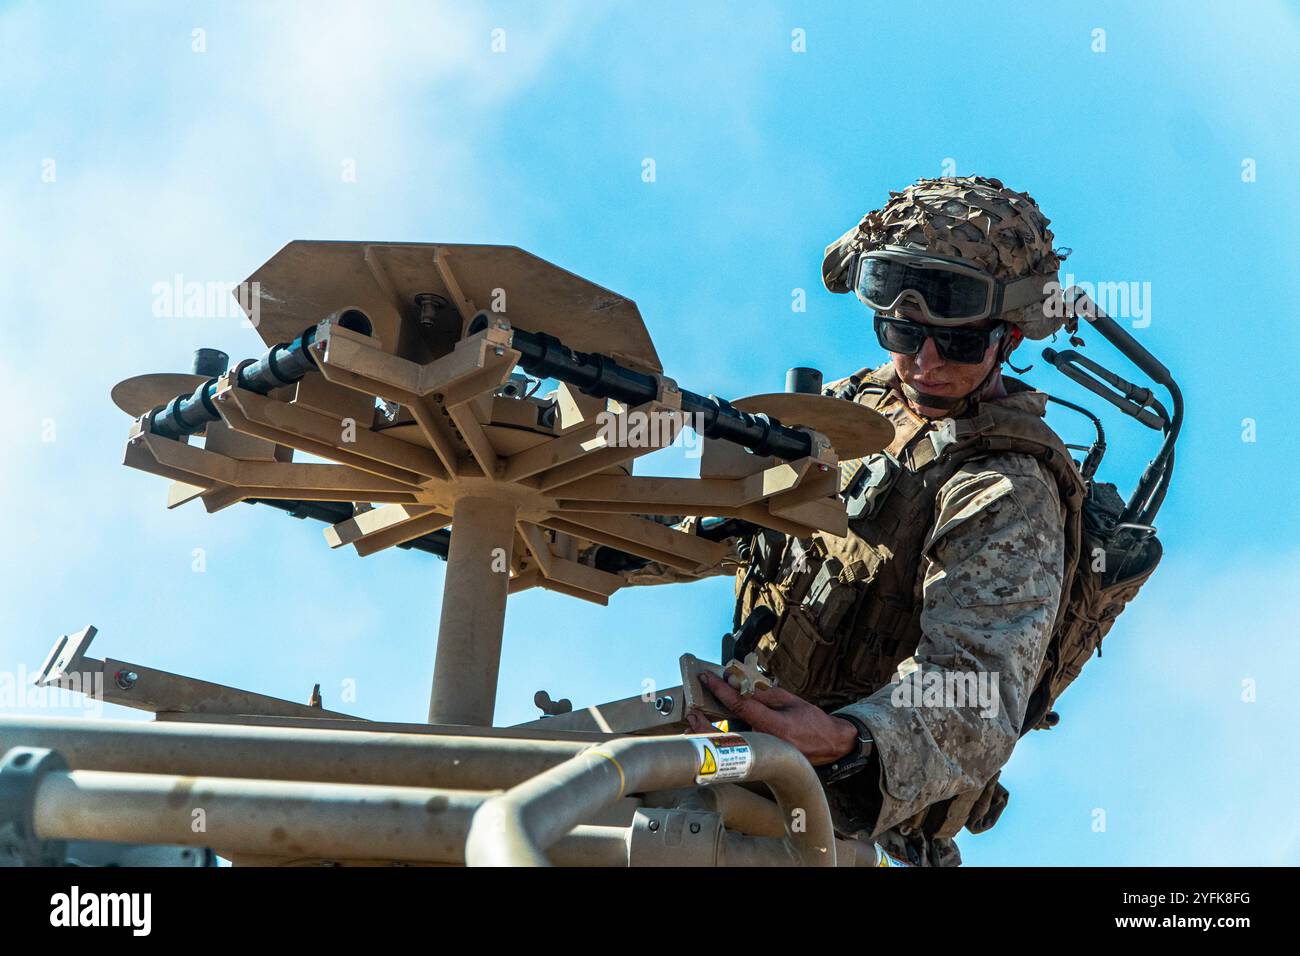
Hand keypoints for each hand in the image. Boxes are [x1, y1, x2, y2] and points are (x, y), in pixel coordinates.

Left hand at [685, 671, 859, 766]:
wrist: (831, 744)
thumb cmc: (812, 721)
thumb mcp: (789, 700)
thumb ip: (762, 693)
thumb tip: (736, 682)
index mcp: (776, 726)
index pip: (741, 705)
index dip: (721, 690)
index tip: (707, 678)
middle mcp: (769, 743)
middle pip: (728, 734)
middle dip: (705, 723)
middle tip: (691, 710)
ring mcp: (767, 755)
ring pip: (731, 744)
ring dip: (711, 732)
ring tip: (695, 720)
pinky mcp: (766, 760)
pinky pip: (740, 748)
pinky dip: (725, 738)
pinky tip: (713, 730)